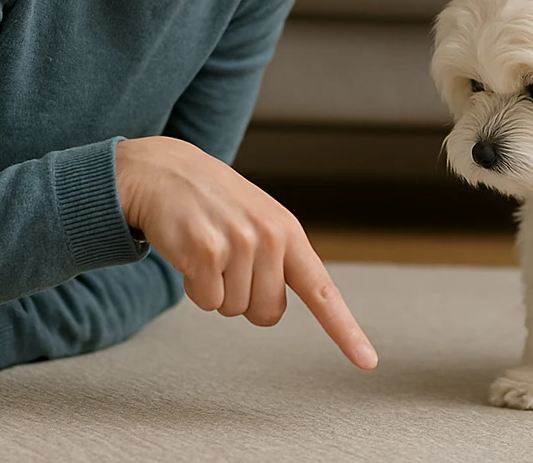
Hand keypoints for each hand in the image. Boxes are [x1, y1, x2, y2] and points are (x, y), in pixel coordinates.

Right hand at [115, 136, 377, 369]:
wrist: (165, 171)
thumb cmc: (214, 202)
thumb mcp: (259, 219)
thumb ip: (279, 258)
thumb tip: (272, 311)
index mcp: (288, 231)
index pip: (322, 290)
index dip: (345, 330)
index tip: (367, 361)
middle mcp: (270, 236)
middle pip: (266, 314)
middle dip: (243, 296)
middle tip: (226, 258)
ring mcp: (239, 243)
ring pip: (233, 310)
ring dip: (215, 288)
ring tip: (208, 247)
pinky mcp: (206, 251)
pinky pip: (205, 302)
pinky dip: (193, 287)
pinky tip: (189, 251)